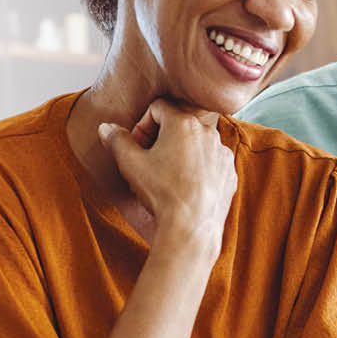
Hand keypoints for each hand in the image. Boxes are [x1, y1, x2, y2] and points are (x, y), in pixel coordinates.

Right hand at [97, 99, 234, 255]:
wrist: (191, 229)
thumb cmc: (161, 193)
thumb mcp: (130, 164)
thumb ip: (117, 140)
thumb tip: (106, 128)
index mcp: (183, 123)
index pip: (158, 108)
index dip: (142, 126)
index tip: (137, 147)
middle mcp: (208, 132)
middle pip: (178, 125)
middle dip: (161, 139)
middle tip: (149, 163)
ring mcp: (222, 153)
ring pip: (196, 144)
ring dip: (180, 154)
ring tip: (167, 178)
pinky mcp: (229, 173)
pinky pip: (210, 163)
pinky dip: (198, 170)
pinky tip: (185, 188)